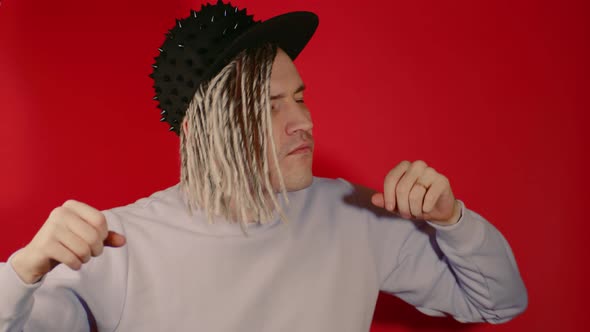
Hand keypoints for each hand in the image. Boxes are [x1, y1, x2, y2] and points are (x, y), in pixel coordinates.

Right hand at [11, 200, 125, 283]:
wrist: (36, 257)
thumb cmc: (65, 243)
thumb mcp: (87, 237)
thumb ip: (106, 237)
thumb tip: (123, 241)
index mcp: (72, 206)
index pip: (100, 220)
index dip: (103, 235)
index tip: (97, 241)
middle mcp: (60, 213)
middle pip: (93, 235)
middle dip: (96, 250)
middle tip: (90, 253)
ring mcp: (51, 228)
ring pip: (83, 248)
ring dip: (86, 258)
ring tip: (80, 257)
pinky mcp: (45, 244)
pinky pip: (72, 258)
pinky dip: (76, 264)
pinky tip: (72, 263)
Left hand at [371, 160, 460, 225]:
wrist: (437, 210)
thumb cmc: (415, 203)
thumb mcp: (398, 204)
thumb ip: (385, 200)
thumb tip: (374, 199)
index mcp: (404, 166)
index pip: (390, 179)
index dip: (388, 196)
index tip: (390, 208)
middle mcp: (417, 165)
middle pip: (402, 188)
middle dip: (402, 207)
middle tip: (406, 214)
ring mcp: (431, 172)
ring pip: (415, 194)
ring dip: (414, 209)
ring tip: (417, 212)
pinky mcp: (442, 181)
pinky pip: (429, 198)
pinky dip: (425, 208)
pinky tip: (427, 208)